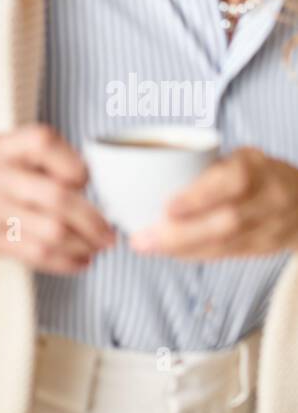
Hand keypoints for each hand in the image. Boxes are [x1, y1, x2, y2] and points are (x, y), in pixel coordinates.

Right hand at [0, 124, 115, 271]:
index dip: (72, 161)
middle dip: (92, 217)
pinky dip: (65, 260)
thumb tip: (78, 180)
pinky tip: (75, 261)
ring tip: (95, 249)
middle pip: (58, 193)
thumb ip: (26, 160)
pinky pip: (36, 252)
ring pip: (52, 227)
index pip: (43, 140)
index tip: (85, 182)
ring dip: (83, 243)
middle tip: (107, 230)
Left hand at [130, 147, 297, 259]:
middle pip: (226, 222)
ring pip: (224, 245)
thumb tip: (148, 173)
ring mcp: (270, 227)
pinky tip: (170, 253)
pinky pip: (226, 255)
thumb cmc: (259, 172)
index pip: (232, 182)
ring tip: (148, 246)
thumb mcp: (239, 156)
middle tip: (142, 238)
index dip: (199, 197)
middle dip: (180, 234)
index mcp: (257, 167)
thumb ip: (205, 165)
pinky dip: (195, 255)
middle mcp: (268, 198)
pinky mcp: (265, 249)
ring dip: (181, 249)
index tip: (166, 208)